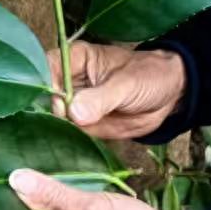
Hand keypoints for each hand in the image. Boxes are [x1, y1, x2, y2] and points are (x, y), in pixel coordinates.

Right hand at [49, 43, 186, 140]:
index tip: (58, 106)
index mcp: (74, 59)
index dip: (44, 87)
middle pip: (42, 97)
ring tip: (62, 141)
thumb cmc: (148, 76)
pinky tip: (67, 150)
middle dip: (46, 114)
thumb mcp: (127, 84)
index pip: (45, 68)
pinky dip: (66, 143)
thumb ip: (101, 98)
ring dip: (53, 132)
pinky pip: (66, 135)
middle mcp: (67, 81)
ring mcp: (72, 105)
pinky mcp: (81, 125)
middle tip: (61, 127)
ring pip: (51, 119)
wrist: (168, 95)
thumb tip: (74, 113)